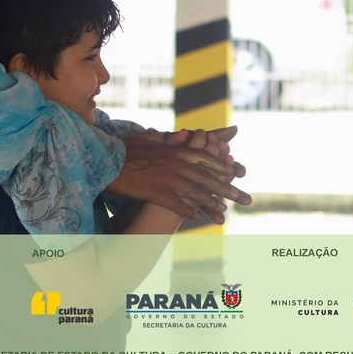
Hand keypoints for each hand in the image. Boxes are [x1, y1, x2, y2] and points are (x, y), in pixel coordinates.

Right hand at [107, 131, 252, 223]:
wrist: (108, 160)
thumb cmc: (124, 149)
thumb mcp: (145, 139)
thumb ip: (158, 139)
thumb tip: (162, 135)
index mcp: (176, 151)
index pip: (206, 159)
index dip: (222, 167)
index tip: (233, 174)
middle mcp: (177, 164)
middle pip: (208, 177)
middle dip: (228, 189)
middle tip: (244, 198)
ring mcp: (168, 179)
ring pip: (197, 193)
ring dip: (213, 203)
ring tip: (224, 212)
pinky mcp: (157, 193)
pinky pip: (178, 205)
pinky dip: (190, 212)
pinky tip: (199, 218)